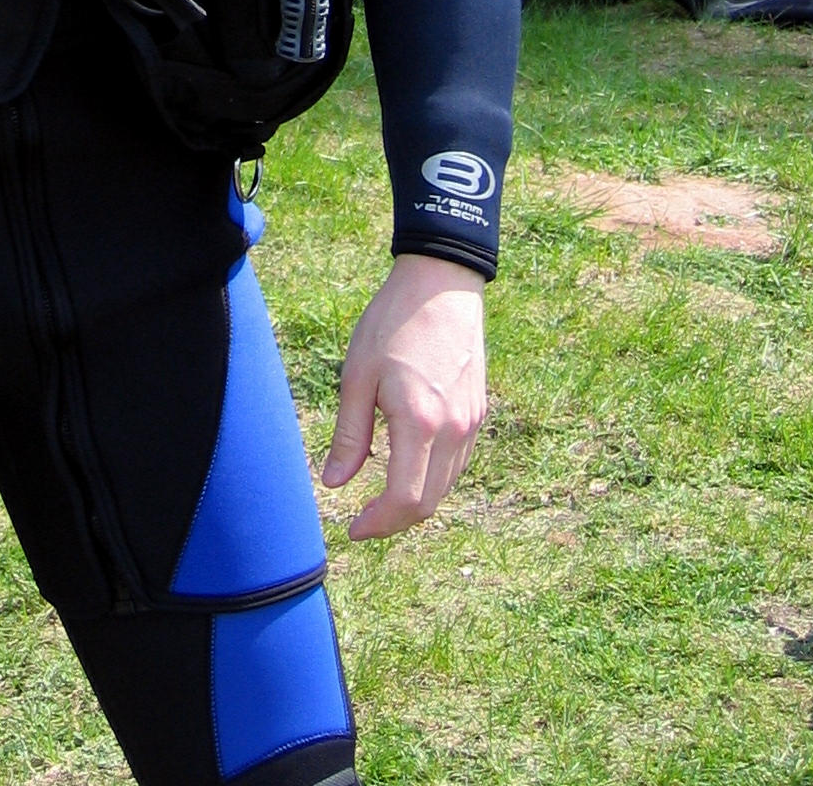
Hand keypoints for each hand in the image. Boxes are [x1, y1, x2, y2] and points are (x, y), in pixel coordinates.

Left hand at [322, 253, 486, 539]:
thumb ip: (349, 435)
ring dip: (415, 502)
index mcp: (421, 423)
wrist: (442, 284)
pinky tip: (408, 466)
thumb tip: (334, 484)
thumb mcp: (358, 375)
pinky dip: (433, 478)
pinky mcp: (478, 413)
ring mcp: (471, 423)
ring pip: (446, 486)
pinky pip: (457, 463)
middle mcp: (454, 430)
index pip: (404, 500)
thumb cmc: (393, 322)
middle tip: (363, 520)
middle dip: (394, 521)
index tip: (352, 528)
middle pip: (429, 503)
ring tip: (380, 498)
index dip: (378, 524)